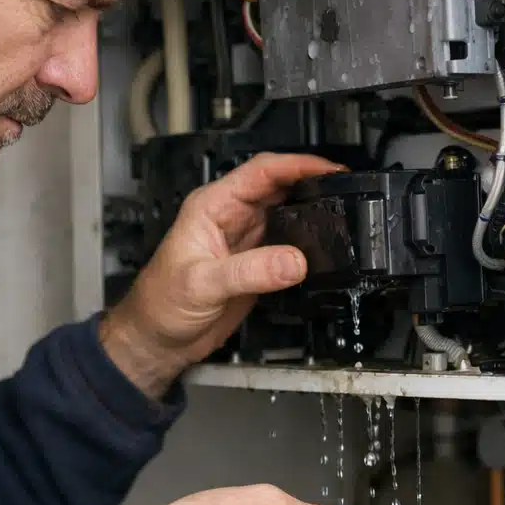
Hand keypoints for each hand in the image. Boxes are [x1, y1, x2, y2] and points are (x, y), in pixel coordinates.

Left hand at [100, 153, 343, 395]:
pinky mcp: (255, 266)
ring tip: (343, 214)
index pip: (261, 172)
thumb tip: (294, 261)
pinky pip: (288, 246)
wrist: (157, 340)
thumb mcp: (202, 283)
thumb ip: (249, 271)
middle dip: (312, 184)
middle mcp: (230, 218)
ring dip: (312, 213)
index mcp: (212, 206)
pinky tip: (323, 249)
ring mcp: (245, 241)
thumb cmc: (159, 303)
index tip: (328, 168)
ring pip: (287, 215)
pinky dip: (307, 245)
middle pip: (279, 188)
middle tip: (346, 189)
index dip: (297, 165)